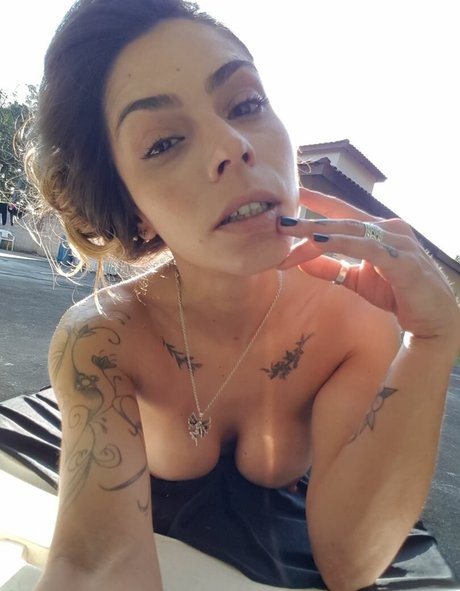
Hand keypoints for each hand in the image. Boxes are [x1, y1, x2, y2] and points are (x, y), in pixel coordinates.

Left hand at [278, 188, 459, 343]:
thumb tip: (302, 260)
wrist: (433, 319)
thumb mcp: (356, 280)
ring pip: (351, 231)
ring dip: (318, 230)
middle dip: (308, 220)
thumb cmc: (398, 293)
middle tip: (279, 219)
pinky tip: (320, 242)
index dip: (316, 202)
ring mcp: (397, 243)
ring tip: (291, 229)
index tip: (289, 196)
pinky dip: (343, 244)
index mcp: (378, 230)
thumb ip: (331, 268)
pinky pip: (368, 249)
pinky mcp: (402, 261)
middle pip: (341, 220)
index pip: (342, 211)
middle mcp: (388, 229)